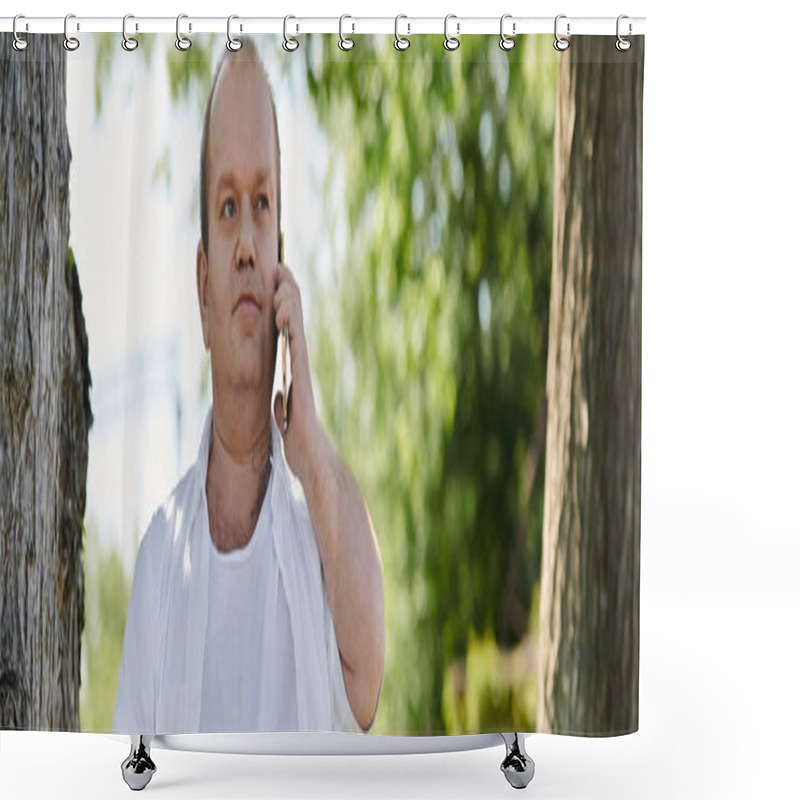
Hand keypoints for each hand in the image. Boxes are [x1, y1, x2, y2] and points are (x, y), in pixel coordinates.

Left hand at [273, 260, 318, 482]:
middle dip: (287, 291)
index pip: (287, 331)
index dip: (282, 305)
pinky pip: (294, 346)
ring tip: (280, 276)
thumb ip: (281, 403)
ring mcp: (301, 369)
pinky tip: (282, 309)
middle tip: (280, 265)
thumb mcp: (283, 416)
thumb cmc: (299, 440)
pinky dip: (290, 326)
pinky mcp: (300, 377)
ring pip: (296, 327)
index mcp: (293, 371)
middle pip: (294, 321)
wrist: (311, 459)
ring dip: (288, 299)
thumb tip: (276, 397)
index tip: (275, 282)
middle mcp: (299, 365)